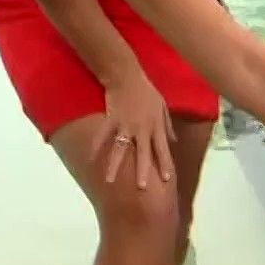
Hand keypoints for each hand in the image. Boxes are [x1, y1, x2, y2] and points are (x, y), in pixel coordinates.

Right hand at [97, 73, 175, 188]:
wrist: (127, 75)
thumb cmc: (146, 91)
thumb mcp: (162, 106)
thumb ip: (168, 125)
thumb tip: (173, 141)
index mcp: (155, 126)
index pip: (162, 149)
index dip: (165, 164)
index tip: (167, 180)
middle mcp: (142, 129)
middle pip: (143, 154)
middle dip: (143, 171)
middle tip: (142, 189)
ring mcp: (125, 125)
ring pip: (121, 149)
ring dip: (115, 166)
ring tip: (109, 181)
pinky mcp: (111, 120)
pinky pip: (103, 136)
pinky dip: (96, 146)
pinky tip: (91, 159)